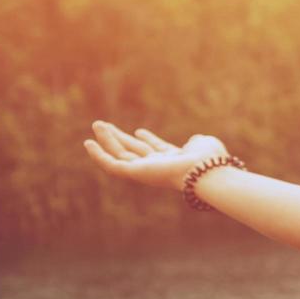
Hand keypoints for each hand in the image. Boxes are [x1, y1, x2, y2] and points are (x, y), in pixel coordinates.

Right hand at [83, 121, 230, 192]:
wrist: (207, 171)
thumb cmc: (210, 159)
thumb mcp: (204, 145)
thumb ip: (198, 142)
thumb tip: (195, 141)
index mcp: (175, 159)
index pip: (157, 150)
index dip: (148, 140)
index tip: (139, 131)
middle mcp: (159, 167)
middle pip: (135, 151)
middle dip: (121, 138)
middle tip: (106, 125)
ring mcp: (146, 170)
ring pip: (121, 155)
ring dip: (107, 140)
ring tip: (96, 124)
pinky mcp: (136, 174)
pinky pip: (112, 166)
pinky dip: (99, 155)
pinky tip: (89, 143)